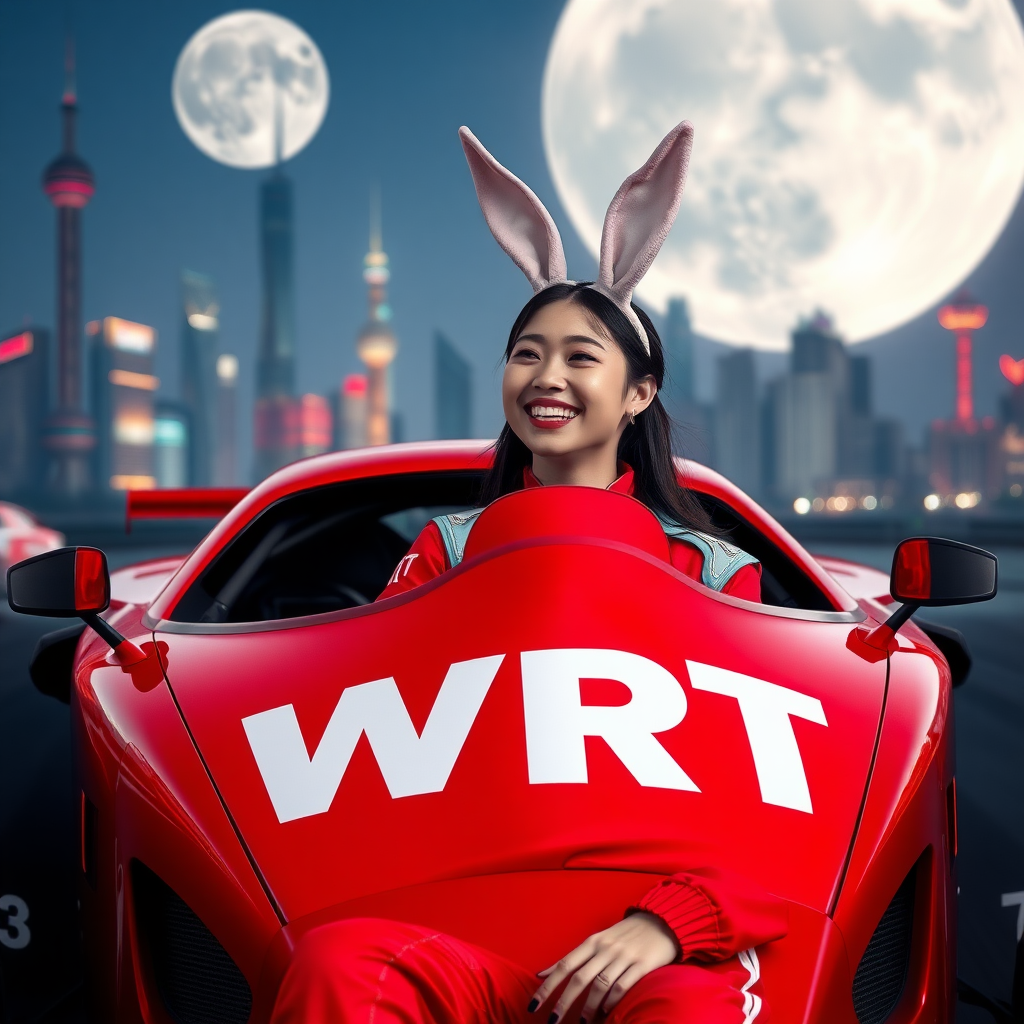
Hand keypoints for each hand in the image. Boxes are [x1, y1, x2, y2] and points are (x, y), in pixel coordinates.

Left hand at [528, 912, 678, 1022]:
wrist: (659, 922)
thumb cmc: (623, 935)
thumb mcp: (596, 941)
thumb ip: (572, 958)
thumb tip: (541, 973)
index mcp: (592, 942)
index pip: (564, 965)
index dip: (547, 986)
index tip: (533, 1004)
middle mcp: (605, 949)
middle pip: (579, 978)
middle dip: (563, 1002)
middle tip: (553, 1022)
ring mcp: (623, 956)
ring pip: (600, 985)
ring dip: (589, 1007)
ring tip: (583, 1022)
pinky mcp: (642, 965)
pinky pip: (623, 986)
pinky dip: (612, 1000)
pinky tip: (606, 1011)